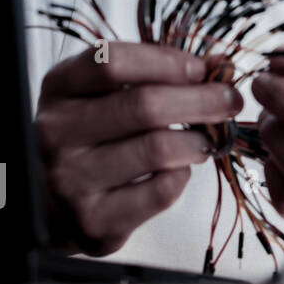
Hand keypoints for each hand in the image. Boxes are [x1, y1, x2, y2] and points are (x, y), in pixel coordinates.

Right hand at [35, 43, 242, 254]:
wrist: (52, 205)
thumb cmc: (92, 137)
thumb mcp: (107, 93)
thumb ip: (158, 73)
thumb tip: (222, 64)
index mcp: (58, 88)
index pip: (112, 62)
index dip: (168, 62)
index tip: (201, 70)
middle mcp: (55, 133)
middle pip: (144, 105)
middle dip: (203, 100)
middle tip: (230, 101)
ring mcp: (70, 180)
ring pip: (158, 149)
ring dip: (199, 141)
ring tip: (207, 139)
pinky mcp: (94, 221)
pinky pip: (161, 190)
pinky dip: (182, 175)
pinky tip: (178, 168)